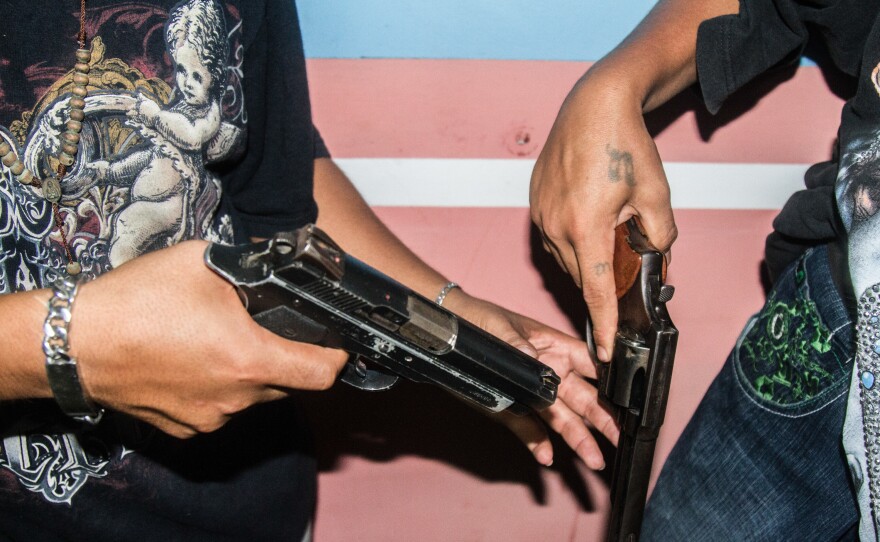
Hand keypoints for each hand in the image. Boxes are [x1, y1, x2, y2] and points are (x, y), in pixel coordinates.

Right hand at [71, 240, 348, 437]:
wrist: (73, 342)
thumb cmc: (136, 302)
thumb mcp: (202, 262)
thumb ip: (249, 267)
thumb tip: (273, 262)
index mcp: (250, 360)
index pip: (323, 374)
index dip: (336, 357)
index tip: (334, 343)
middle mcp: (235, 398)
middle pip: (288, 384)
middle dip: (288, 358)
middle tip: (268, 328)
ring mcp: (208, 417)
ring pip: (253, 397)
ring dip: (251, 373)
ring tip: (223, 339)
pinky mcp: (183, 427)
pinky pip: (220, 408)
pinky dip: (220, 388)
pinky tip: (196, 359)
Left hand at [444, 290, 618, 469]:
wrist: (451, 334)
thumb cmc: (482, 321)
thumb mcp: (500, 327)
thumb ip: (518, 344)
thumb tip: (534, 357)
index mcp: (554, 347)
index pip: (589, 363)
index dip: (608, 379)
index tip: (624, 398)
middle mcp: (550, 373)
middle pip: (583, 398)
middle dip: (602, 418)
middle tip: (617, 437)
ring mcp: (533, 393)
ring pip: (563, 418)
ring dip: (578, 438)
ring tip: (594, 458)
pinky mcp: (513, 408)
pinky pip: (530, 428)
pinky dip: (538, 443)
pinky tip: (546, 456)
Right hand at [529, 73, 676, 361]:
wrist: (594, 106)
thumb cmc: (624, 144)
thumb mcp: (657, 194)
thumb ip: (659, 237)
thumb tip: (653, 257)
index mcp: (587, 227)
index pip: (595, 290)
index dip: (603, 325)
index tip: (605, 350)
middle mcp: (556, 225)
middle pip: (581, 274)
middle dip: (604, 276)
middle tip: (628, 254)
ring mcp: (540, 214)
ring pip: (565, 257)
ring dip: (587, 254)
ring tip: (609, 222)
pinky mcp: (534, 203)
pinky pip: (553, 236)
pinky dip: (572, 237)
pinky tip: (590, 213)